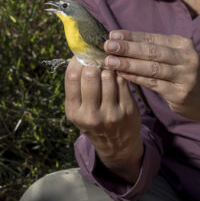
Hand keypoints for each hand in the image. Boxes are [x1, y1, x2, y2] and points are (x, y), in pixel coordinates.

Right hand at [64, 58, 142, 182]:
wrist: (117, 146)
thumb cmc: (94, 120)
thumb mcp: (79, 110)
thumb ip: (77, 86)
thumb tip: (80, 53)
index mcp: (74, 112)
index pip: (72, 77)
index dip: (77, 61)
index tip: (82, 55)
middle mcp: (90, 115)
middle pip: (89, 74)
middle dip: (93, 62)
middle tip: (96, 58)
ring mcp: (111, 113)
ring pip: (108, 76)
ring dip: (107, 68)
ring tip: (107, 68)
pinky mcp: (127, 110)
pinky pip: (122, 82)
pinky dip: (119, 74)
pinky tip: (117, 75)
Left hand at [104, 30, 199, 122]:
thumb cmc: (180, 73)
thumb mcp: (172, 56)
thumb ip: (151, 48)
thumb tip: (119, 39)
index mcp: (183, 44)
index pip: (153, 38)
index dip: (132, 36)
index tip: (112, 34)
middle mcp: (187, 58)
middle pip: (152, 51)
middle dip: (128, 48)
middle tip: (108, 46)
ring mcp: (185, 76)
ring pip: (152, 68)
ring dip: (129, 64)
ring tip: (110, 61)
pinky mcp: (180, 93)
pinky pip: (153, 83)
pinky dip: (136, 78)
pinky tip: (122, 75)